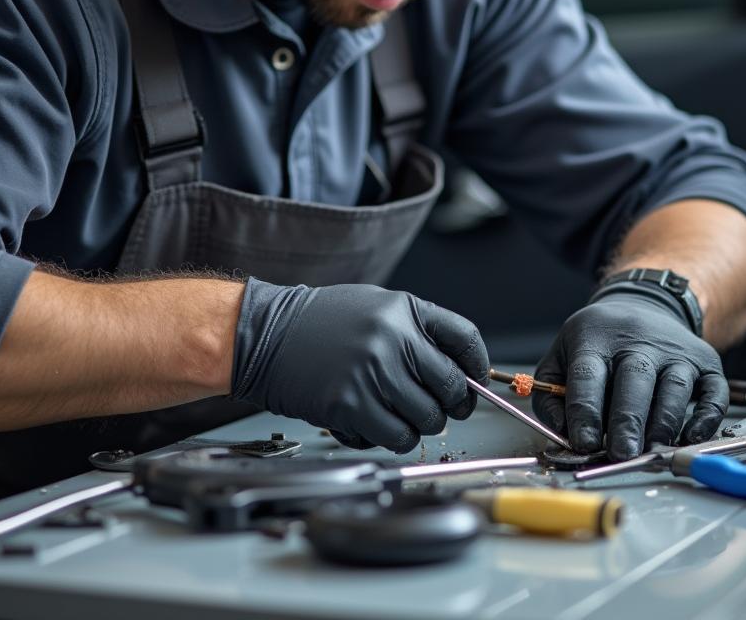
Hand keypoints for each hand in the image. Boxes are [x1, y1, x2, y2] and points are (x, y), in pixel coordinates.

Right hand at [231, 280, 488, 452]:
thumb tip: (459, 371)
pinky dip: (393, 437)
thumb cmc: (322, 322)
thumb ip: (417, 333)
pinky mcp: (351, 407)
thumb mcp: (377, 307)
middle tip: (438, 406)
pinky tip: (375, 421)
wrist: (267, 335)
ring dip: (420, 424)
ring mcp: (372, 376)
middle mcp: (393, 340)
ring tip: (398, 411)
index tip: (474, 380)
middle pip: (451, 389)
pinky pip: (396, 437)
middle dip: (450, 404)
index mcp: (404, 310)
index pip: (465, 340)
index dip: (477, 366)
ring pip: (427, 421)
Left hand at [532, 290, 727, 459]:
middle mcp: (637, 340)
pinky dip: (706, 418)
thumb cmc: (597, 344)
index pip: (588, 374)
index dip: (585, 411)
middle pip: (635, 379)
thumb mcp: (561, 357)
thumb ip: (552, 397)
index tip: (584, 443)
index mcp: (595, 338)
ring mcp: (674, 350)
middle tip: (621, 453)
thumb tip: (563, 435)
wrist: (642, 306)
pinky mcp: (704, 361)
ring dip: (664, 422)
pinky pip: (713, 392)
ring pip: (675, 386)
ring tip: (650, 451)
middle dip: (628, 421)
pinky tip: (689, 437)